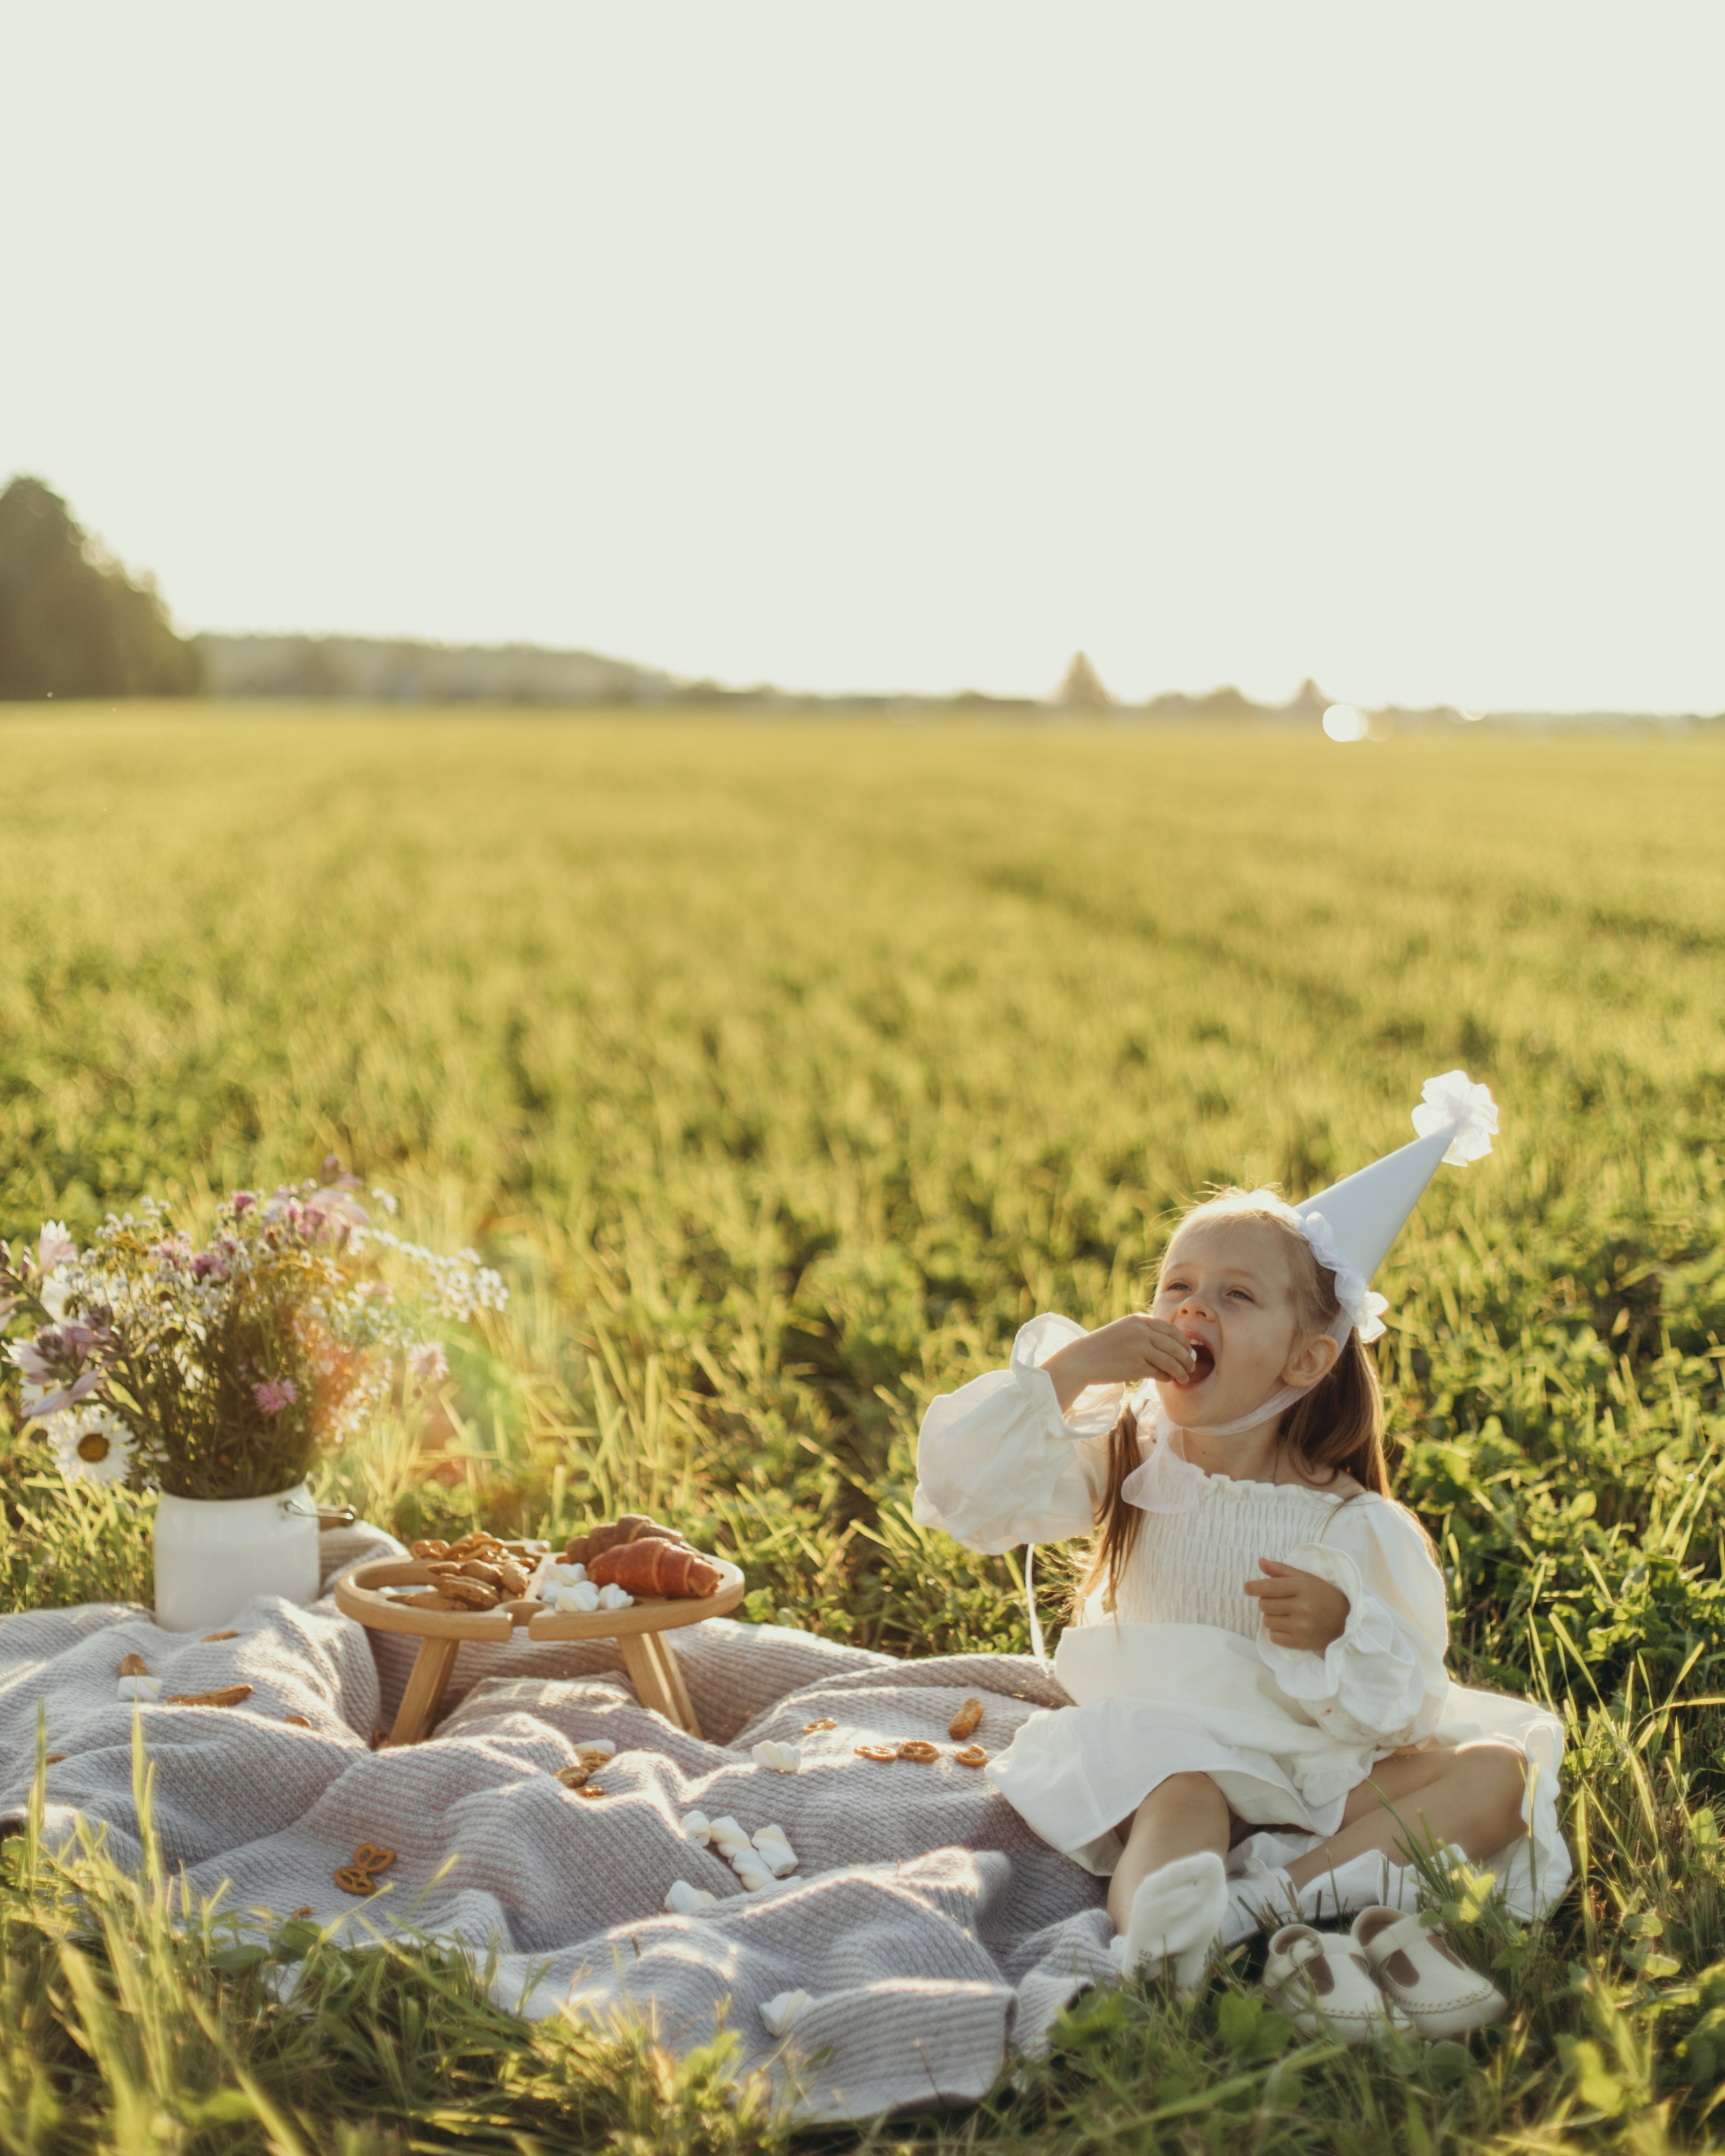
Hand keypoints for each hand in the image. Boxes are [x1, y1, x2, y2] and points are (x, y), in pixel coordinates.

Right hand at [1043, 1314, 1195, 1411]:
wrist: (1081, 1360)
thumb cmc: (1103, 1347)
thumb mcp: (1124, 1331)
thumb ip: (1146, 1333)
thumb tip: (1174, 1346)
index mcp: (1139, 1320)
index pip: (1171, 1329)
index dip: (1183, 1341)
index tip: (1188, 1351)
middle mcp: (1141, 1331)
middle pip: (1175, 1345)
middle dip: (1187, 1358)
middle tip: (1192, 1367)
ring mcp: (1139, 1348)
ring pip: (1171, 1360)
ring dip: (1181, 1371)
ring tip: (1184, 1378)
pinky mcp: (1136, 1365)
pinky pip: (1159, 1372)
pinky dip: (1167, 1377)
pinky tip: (1169, 1380)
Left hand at [1243, 1558, 1350, 1651]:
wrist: (1345, 1622)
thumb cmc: (1323, 1595)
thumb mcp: (1306, 1578)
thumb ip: (1281, 1570)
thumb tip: (1260, 1562)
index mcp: (1303, 1588)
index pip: (1269, 1587)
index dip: (1254, 1587)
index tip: (1247, 1588)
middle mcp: (1302, 1607)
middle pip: (1265, 1605)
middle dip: (1267, 1602)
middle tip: (1280, 1602)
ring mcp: (1301, 1627)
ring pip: (1267, 1621)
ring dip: (1272, 1617)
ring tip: (1286, 1614)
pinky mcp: (1300, 1642)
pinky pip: (1274, 1637)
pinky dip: (1277, 1632)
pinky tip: (1289, 1627)